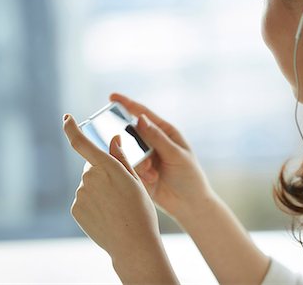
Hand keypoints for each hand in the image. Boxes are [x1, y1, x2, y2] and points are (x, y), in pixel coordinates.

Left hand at [63, 114, 177, 282]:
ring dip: (99, 190)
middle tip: (120, 190)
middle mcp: (89, 178)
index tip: (66, 118)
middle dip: (103, 172)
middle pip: (92, 167)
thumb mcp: (136, 181)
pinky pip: (84, 199)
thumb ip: (121, 158)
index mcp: (107, 167)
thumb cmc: (140, 210)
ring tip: (116, 207)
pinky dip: (93, 203)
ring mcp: (80, 194)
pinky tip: (107, 214)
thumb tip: (113, 140)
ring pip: (88, 184)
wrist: (133, 243)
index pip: (82, 143)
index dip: (71, 129)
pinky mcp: (76, 208)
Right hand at [110, 93, 215, 220]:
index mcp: (165, 133)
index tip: (112, 97)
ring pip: (128, 152)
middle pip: (131, 133)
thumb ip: (157, 138)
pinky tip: (152, 179)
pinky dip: (138, 173)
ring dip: (138, 162)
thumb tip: (140, 118)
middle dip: (130, 142)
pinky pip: (128, 167)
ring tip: (153, 173)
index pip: (143, 115)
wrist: (190, 205)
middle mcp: (153, 143)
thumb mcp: (176, 155)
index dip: (127, 104)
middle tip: (143, 156)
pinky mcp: (139, 173)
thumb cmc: (189, 177)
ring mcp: (145, 157)